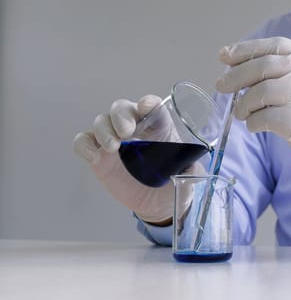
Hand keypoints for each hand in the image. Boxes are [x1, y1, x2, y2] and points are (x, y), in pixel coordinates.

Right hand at [73, 95, 201, 222]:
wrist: (158, 203)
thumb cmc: (175, 181)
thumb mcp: (188, 174)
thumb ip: (190, 168)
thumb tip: (192, 168)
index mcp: (159, 127)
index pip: (152, 106)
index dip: (148, 103)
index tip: (146, 106)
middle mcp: (135, 128)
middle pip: (122, 108)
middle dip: (120, 115)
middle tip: (125, 132)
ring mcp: (114, 140)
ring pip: (101, 121)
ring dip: (103, 130)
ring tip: (112, 148)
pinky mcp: (99, 156)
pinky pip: (83, 142)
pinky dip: (84, 146)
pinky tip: (95, 158)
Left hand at [217, 37, 290, 205]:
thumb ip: (290, 77)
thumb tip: (241, 71)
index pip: (278, 46)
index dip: (247, 49)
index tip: (224, 55)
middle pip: (266, 66)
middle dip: (237, 75)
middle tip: (221, 86)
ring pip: (263, 91)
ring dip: (244, 103)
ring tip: (242, 113)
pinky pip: (266, 118)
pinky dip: (253, 122)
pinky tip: (255, 126)